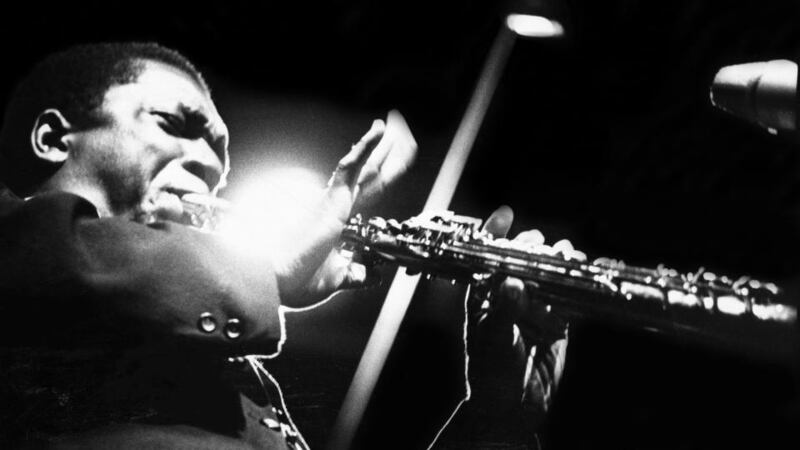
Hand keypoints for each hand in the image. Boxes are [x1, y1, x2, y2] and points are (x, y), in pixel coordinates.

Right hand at [276, 110, 416, 307]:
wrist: (276, 283)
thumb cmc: (297, 281)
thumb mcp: (338, 279)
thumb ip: (355, 273)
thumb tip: (372, 274)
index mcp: (339, 221)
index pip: (367, 189)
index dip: (383, 170)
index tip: (396, 155)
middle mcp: (337, 206)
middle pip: (370, 174)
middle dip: (387, 153)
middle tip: (401, 132)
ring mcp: (334, 202)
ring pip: (365, 168)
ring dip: (381, 146)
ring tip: (394, 125)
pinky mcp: (331, 201)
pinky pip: (350, 168)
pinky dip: (364, 148)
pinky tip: (379, 131)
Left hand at [467, 206, 582, 407]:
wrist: (512, 408)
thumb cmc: (490, 372)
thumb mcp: (493, 338)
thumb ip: (504, 310)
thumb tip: (514, 284)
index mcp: (484, 294)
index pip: (487, 256)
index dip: (495, 232)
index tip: (507, 214)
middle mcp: (509, 295)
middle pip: (524, 260)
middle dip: (534, 247)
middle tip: (543, 244)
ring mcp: (535, 307)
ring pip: (550, 275)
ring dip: (560, 263)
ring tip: (568, 255)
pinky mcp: (559, 322)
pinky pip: (571, 298)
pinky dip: (581, 285)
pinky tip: (591, 270)